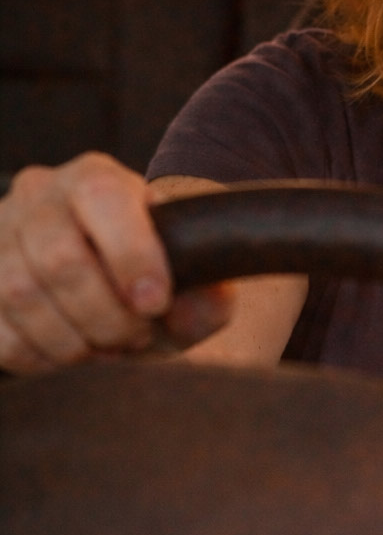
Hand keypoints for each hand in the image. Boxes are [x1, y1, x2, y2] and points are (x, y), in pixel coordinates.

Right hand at [0, 154, 231, 373]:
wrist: (102, 273)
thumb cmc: (146, 273)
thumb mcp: (188, 281)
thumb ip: (209, 295)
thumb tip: (200, 306)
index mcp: (96, 178)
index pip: (102, 198)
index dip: (129, 254)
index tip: (155, 302)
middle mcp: (40, 196)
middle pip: (59, 258)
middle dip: (104, 315)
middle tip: (133, 334)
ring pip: (21, 294)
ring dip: (72, 340)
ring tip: (104, 344)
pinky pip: (0, 332)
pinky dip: (40, 356)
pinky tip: (68, 349)